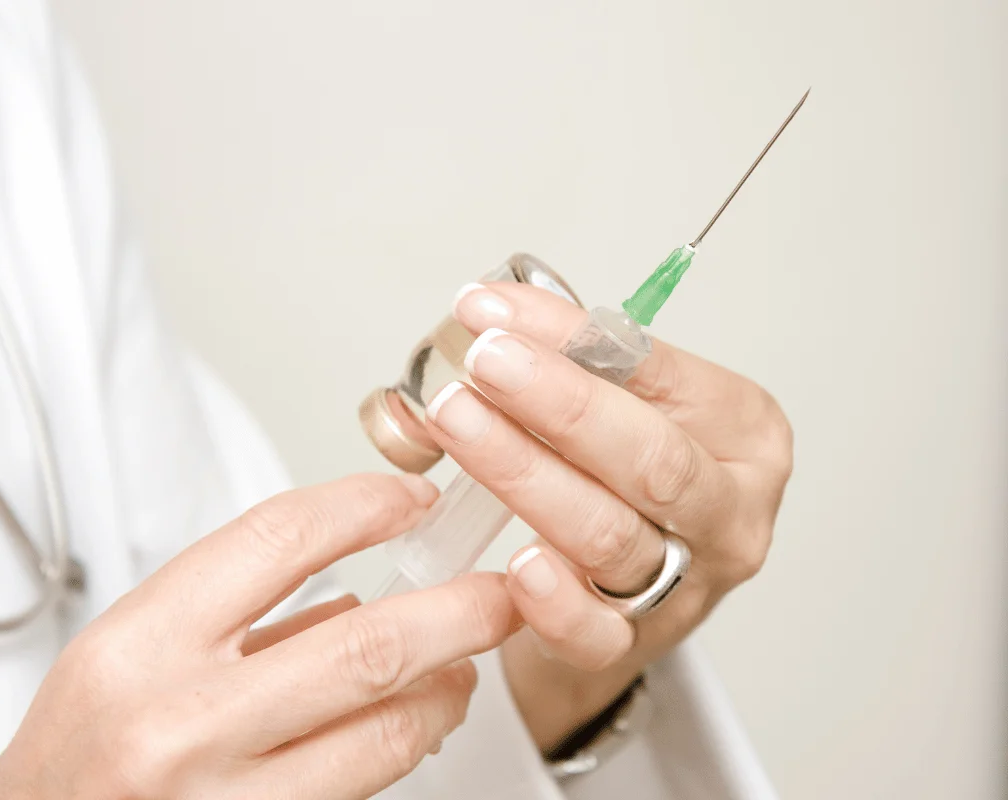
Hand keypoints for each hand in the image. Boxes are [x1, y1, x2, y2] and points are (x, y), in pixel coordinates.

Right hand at [0, 474, 518, 799]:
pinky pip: (362, 791)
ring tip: (460, 670)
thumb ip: (240, 614)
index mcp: (141, 646)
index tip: (410, 500)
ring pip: (386, 732)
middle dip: (460, 610)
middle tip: (502, 591)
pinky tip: (410, 728)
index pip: (279, 540)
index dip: (364, 507)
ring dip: (447, 692)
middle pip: (366, 645)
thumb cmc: (71, 754)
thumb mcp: (129, 653)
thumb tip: (358, 588)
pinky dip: (404, 749)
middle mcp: (182, 723)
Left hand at [426, 281, 791, 750]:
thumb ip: (576, 363)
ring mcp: (688, 585)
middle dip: (561, 403)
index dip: (571, 336)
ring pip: (609, 532)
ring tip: (458, 422)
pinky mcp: (633, 646)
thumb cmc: (625, 482)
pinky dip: (555, 600)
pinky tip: (516, 564)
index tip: (491, 311)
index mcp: (742, 431)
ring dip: (525, 472)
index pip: (658, 371)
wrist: (626, 595)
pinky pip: (595, 631)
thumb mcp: (626, 408)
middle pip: (650, 458)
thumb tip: (492, 313)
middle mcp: (728, 511)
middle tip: (485, 362)